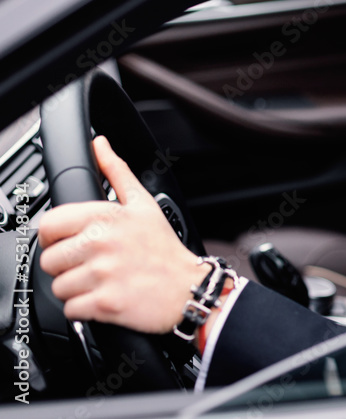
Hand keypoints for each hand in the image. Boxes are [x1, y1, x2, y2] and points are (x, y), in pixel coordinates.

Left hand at [38, 136, 205, 334]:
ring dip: (75, 288)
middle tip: (91, 264)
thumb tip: (99, 144)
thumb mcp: (143, 203)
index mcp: (106, 217)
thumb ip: (116, 171)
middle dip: (67, 266)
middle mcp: (102, 243)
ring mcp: (103, 275)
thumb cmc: (164, 248)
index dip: (56, 236)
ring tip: (101, 281)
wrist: (188, 288)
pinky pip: (71, 309)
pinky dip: (84, 308)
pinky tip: (104, 296)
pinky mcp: (105, 304)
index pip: (49, 225)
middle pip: (49, 260)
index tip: (71, 242)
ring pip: (58, 287)